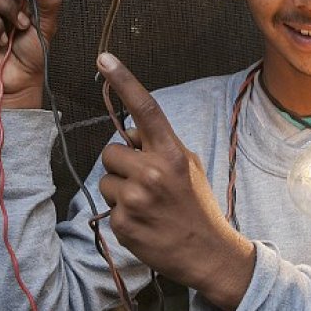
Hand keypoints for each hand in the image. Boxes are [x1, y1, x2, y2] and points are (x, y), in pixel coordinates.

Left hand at [96, 52, 254, 310]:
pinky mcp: (123, 222)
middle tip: (147, 184)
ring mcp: (136, 198)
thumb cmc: (195, 204)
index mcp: (172, 152)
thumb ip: (161, 146)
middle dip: (124, 165)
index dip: (124, 81)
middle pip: (112, 151)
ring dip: (119, 190)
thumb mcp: (189, 166)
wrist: (206, 251)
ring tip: (146, 205)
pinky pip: (107, 206)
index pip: (146, 108)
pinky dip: (121, 213)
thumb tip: (130, 133)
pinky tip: (143, 222)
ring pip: (105, 179)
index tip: (104, 58)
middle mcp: (153, 171)